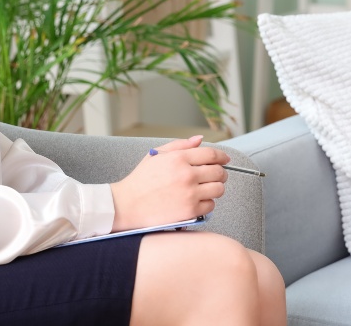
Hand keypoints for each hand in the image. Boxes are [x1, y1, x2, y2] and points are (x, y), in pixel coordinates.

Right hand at [109, 135, 230, 230]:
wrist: (125, 205)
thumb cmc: (140, 180)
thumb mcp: (156, 155)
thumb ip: (180, 145)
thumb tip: (200, 139)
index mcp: (179, 158)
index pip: (212, 154)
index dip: (222, 156)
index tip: (225, 159)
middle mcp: (187, 175)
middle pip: (219, 172)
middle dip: (220, 173)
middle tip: (216, 176)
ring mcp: (189, 193)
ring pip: (219, 189)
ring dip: (215, 188)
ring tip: (206, 189)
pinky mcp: (190, 211)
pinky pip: (210, 206)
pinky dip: (207, 204)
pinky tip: (197, 201)